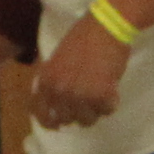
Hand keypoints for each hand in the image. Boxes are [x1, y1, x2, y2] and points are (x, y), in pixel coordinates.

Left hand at [27, 14, 132, 132]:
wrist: (106, 27)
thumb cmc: (83, 37)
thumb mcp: (57, 59)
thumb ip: (53, 80)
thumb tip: (53, 104)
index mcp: (47, 81)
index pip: (40, 113)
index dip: (49, 122)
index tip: (57, 126)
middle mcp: (60, 92)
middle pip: (67, 120)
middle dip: (78, 113)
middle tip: (88, 101)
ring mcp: (80, 96)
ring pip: (88, 120)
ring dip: (95, 110)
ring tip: (101, 92)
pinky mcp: (101, 96)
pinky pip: (107, 112)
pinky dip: (111, 102)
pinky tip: (112, 88)